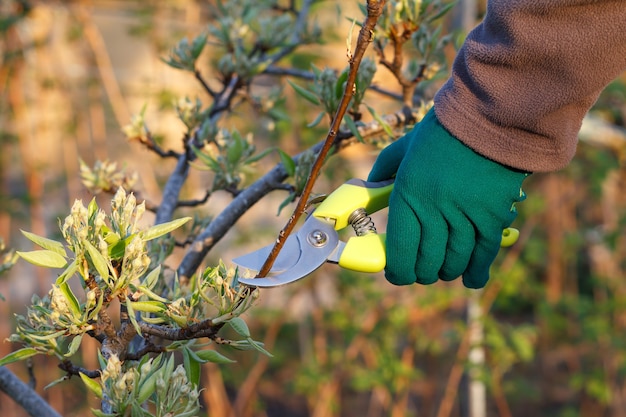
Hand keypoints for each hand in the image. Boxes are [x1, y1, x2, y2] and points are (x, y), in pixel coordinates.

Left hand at [368, 109, 527, 287]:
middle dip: (421, 273)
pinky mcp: (493, 217)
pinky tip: (470, 279)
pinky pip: (483, 254)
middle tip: (421, 271)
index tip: (397, 274)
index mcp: (407, 196)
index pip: (400, 252)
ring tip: (443, 270)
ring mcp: (465, 216)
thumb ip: (383, 171)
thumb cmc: (443, 131)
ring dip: (447, 271)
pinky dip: (476, 271)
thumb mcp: (404, 148)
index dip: (397, 272)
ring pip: (454, 262)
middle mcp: (434, 211)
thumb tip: (370, 188)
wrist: (490, 116)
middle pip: (427, 263)